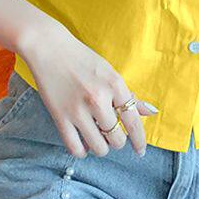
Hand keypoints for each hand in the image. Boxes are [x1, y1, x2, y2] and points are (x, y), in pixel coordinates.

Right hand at [18, 17, 158, 157]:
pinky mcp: (60, 116)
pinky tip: (83, 143)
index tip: (140, 152)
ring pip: (99, 147)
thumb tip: (150, 112)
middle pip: (117, 138)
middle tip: (110, 134)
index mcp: (114, 85)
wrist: (49, 47)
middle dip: (116, 141)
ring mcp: (78, 109)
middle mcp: (98, 99)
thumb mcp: (109, 72)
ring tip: (96, 137)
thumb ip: (128, 95)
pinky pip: (75, 148)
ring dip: (100, 147)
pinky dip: (82, 151)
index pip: (133, 121)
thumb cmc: (81, 59)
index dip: (139, 141)